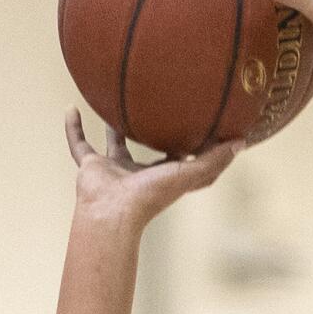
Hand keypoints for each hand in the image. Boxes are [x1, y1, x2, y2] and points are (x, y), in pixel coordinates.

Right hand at [65, 110, 241, 231]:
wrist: (113, 213)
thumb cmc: (152, 197)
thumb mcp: (189, 175)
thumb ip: (215, 161)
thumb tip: (241, 142)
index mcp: (163, 177)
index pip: (181, 159)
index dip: (192, 145)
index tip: (201, 122)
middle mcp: (138, 173)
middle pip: (148, 150)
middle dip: (153, 132)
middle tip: (158, 105)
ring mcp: (113, 170)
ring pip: (113, 144)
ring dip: (113, 127)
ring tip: (113, 100)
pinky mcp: (90, 167)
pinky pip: (78, 144)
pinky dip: (73, 129)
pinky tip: (71, 107)